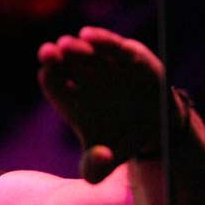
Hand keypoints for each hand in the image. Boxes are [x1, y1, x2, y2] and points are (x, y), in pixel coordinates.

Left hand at [37, 26, 167, 182]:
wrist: (158, 130)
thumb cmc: (122, 143)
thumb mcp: (109, 161)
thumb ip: (97, 168)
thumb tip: (98, 165)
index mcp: (73, 101)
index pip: (54, 83)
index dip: (50, 76)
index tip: (46, 70)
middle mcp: (86, 80)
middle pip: (65, 63)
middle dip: (56, 56)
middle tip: (49, 52)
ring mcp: (107, 67)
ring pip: (88, 51)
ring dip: (77, 47)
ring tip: (68, 45)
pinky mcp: (130, 58)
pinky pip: (114, 47)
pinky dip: (103, 41)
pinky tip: (89, 36)